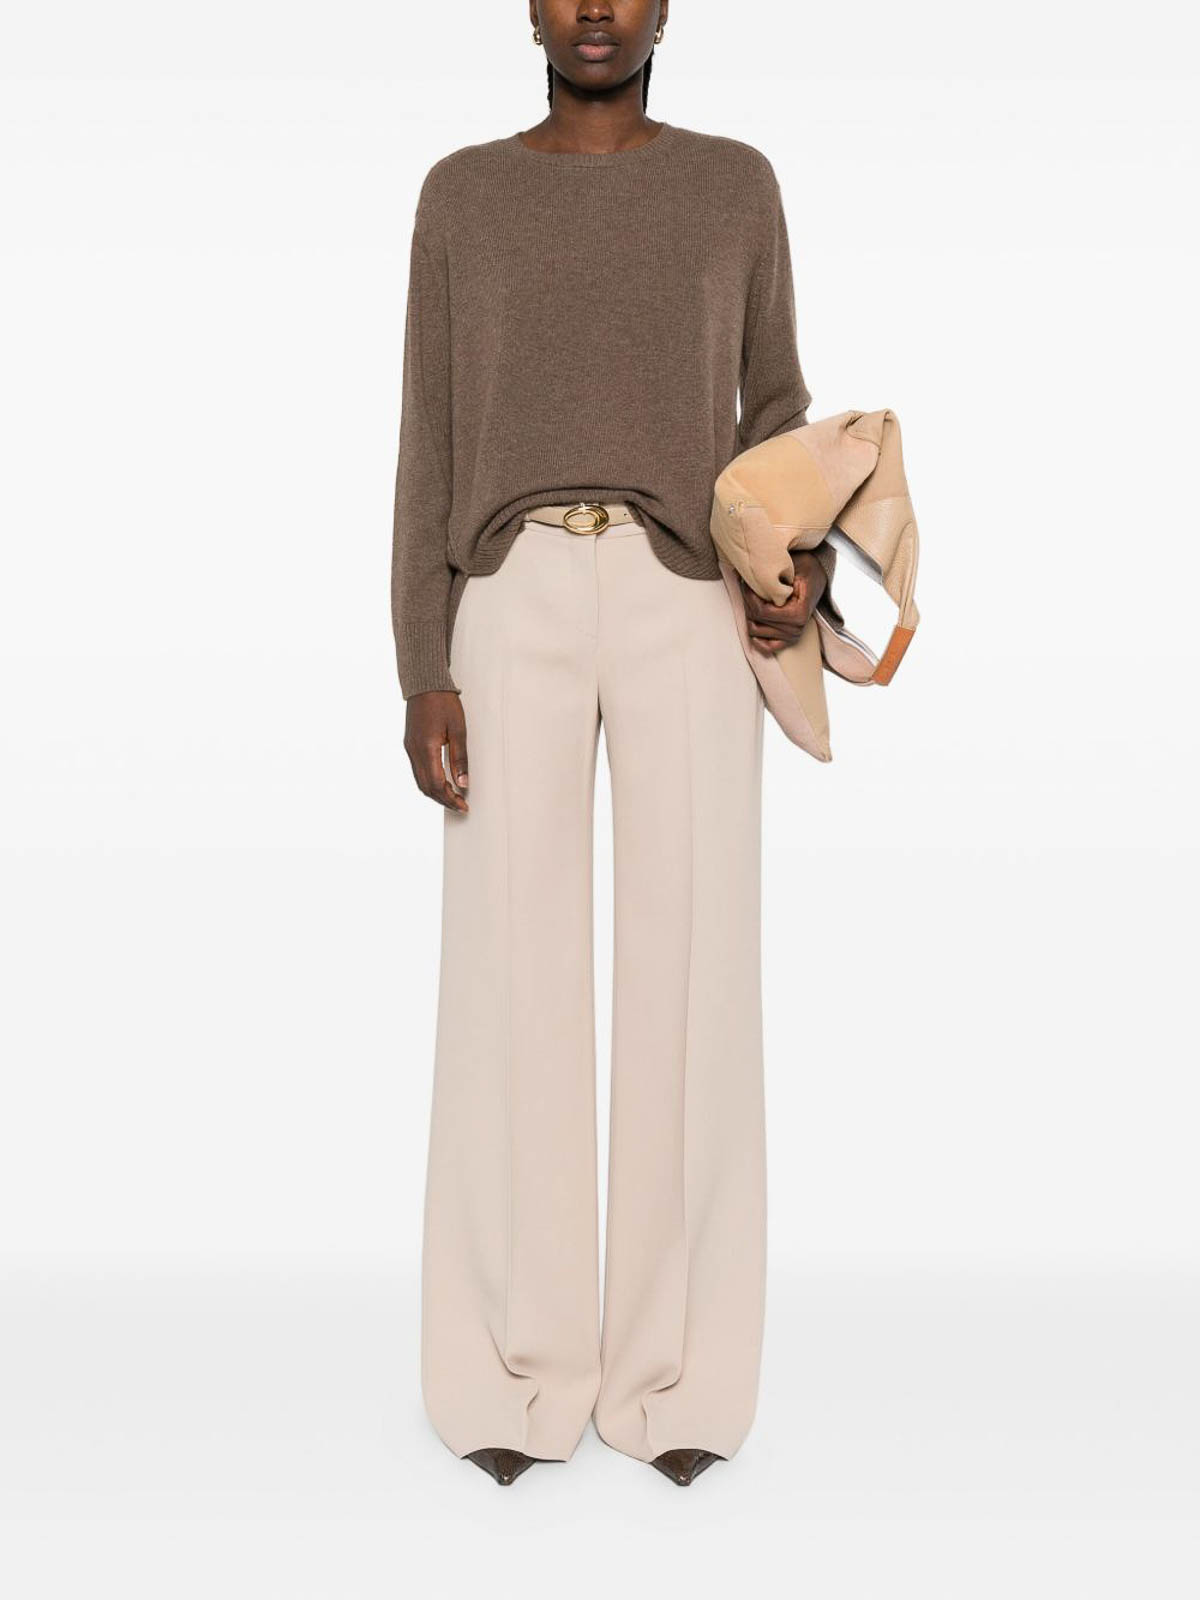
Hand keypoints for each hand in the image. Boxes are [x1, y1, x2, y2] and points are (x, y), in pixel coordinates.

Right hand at [404, 690, 468, 812]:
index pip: (436, 784)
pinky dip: (429, 781)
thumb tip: (463, 783)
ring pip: (420, 781)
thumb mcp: (458, 730)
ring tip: (453, 796)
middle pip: (426, 787)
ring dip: (435, 792)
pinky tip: (441, 782)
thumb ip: (460, 758)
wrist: (425, 684)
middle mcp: (414, 751)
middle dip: (443, 799)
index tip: (463, 805)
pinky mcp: (410, 744)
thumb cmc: (443, 702)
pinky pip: (417, 770)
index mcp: (426, 748)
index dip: (450, 798)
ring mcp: (410, 748)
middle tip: (460, 805)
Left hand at [740, 550, 826, 654]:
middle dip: (748, 602)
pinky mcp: (788, 640)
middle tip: (750, 587)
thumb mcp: (790, 567)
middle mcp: (796, 628)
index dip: (750, 596)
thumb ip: (774, 577)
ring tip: (754, 598)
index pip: (761, 611)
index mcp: (798, 613)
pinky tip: (755, 620)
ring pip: (754, 631)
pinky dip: (757, 637)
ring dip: (750, 614)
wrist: (816, 574)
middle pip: (756, 621)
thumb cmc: (803, 569)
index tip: (748, 582)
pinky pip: (766, 647)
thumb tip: (752, 579)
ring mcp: (792, 636)